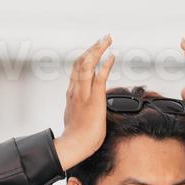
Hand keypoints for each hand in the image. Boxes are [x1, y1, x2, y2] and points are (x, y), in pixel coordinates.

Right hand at [53, 35, 114, 170]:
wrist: (75, 145)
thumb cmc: (78, 137)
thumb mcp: (75, 118)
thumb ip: (78, 110)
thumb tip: (83, 110)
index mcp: (72, 94)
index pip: (76, 70)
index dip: (85, 57)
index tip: (93, 50)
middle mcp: (76, 90)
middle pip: (80, 62)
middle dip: (92, 48)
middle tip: (102, 39)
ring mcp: (84, 93)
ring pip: (87, 65)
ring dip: (97, 50)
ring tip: (106, 40)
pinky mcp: (94, 99)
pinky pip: (100, 77)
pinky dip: (106, 64)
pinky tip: (112, 56)